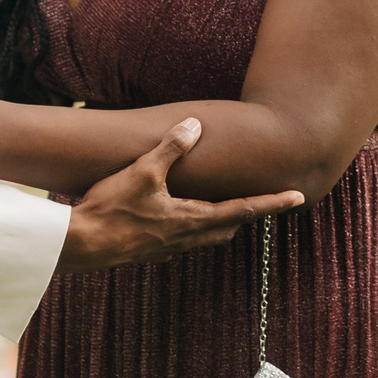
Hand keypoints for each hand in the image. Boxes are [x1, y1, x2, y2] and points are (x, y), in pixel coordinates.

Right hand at [60, 119, 301, 271]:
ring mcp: (167, 249)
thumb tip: (194, 125)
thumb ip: (171, 148)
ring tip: (224, 207)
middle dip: (245, 214)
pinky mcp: (148, 253)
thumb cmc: (111, 208)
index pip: (243, 210)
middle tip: (262, 202)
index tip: (298, 197)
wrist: (79, 245)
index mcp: (192, 219)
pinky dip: (189, 228)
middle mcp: (185, 239)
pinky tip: (175, 218)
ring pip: (204, 237)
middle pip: (227, 228)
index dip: (272, 202)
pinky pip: (180, 241)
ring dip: (218, 222)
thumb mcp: (143, 172)